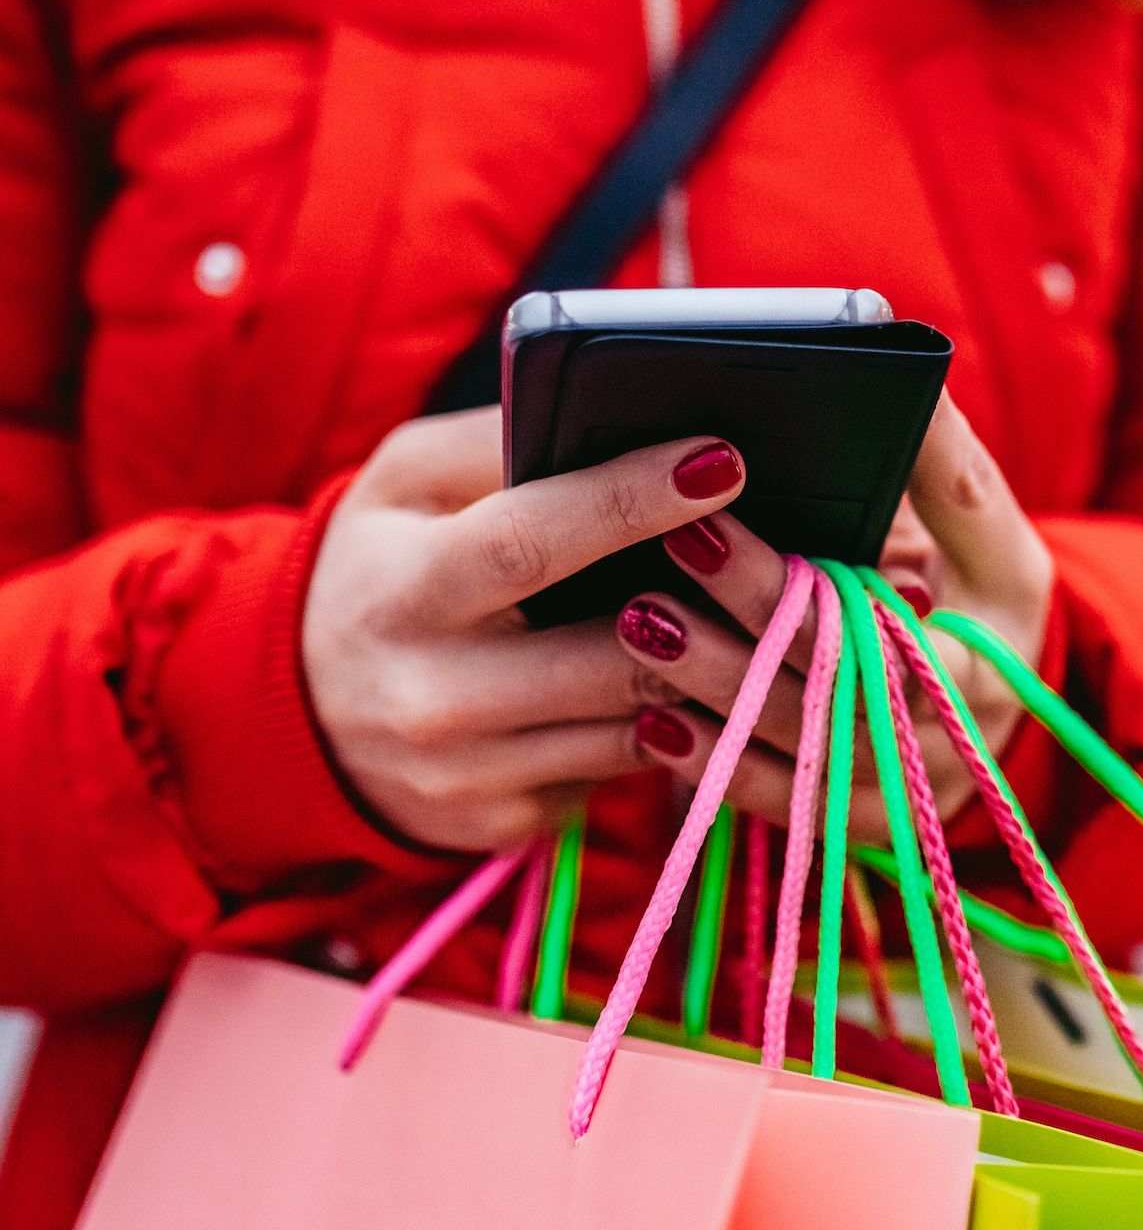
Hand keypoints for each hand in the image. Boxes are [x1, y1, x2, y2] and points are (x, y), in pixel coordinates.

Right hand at [302, 410, 745, 850]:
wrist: (296, 711)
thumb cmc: (377, 567)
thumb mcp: (404, 483)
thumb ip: (494, 442)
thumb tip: (606, 406)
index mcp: (404, 591)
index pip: (531, 542)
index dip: (633, 499)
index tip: (721, 459)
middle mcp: (433, 697)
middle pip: (615, 656)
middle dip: (704, 604)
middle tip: (760, 550)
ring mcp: (471, 775)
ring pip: (638, 723)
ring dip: (702, 668)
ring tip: (738, 609)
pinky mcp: (507, 823)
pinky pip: (621, 768)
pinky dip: (660, 721)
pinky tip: (674, 677)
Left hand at [616, 394, 1053, 831]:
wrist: (993, 702)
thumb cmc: (982, 593)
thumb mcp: (985, 529)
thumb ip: (946, 465)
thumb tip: (912, 383)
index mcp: (986, 660)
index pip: (899, 641)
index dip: (813, 593)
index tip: (719, 523)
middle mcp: (947, 745)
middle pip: (836, 693)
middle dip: (749, 620)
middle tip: (670, 550)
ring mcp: (897, 796)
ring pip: (799, 756)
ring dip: (716, 692)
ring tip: (641, 623)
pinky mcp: (849, 825)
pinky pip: (777, 807)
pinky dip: (715, 766)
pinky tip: (652, 723)